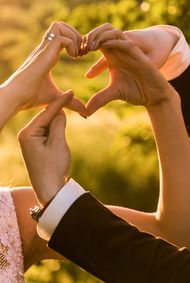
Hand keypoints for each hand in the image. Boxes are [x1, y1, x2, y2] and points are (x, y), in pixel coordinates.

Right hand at [2, 22, 86, 116]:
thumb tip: (85, 113)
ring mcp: (43, 49)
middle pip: (60, 25)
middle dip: (75, 35)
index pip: (60, 36)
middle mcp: (44, 49)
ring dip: (73, 37)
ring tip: (77, 54)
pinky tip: (73, 57)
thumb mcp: (56, 98)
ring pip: (59, 26)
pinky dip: (71, 44)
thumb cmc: (31, 98)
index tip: (80, 57)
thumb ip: (70, 102)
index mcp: (47, 55)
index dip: (74, 42)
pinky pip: (61, 38)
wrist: (16, 98)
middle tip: (81, 52)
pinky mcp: (44, 53)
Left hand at [18, 91, 72, 205]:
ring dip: (58, 123)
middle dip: (59, 112)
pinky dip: (56, 131)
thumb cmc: (53, 168)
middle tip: (72, 99)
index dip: (60, 102)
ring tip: (68, 119)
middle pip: (46, 118)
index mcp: (28, 133)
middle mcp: (25, 136)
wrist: (50, 190)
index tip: (71, 91)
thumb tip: (60, 112)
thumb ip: (58, 124)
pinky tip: (62, 129)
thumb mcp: (58, 143)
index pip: (47, 113)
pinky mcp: (34, 147)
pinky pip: (47, 134)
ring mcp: (29, 142)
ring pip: (47, 126)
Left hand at [82, 24, 174, 114]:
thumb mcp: (113, 93)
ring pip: (113, 32)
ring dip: (101, 36)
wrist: (153, 95)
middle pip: (103, 31)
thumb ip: (99, 98)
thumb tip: (86, 112)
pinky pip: (125, 42)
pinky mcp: (138, 54)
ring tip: (90, 46)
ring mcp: (129, 51)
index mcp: (112, 56)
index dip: (84, 44)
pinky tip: (103, 48)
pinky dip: (113, 42)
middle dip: (90, 36)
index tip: (76, 55)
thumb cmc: (135, 92)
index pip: (96, 41)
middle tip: (82, 49)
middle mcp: (119, 50)